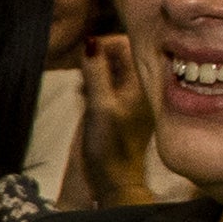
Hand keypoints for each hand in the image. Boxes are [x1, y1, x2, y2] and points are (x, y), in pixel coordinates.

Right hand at [70, 35, 156, 206]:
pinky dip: (92, 85)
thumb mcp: (99, 106)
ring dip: (92, 72)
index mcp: (140, 84)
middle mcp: (136, 87)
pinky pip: (104, 85)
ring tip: (82, 88)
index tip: (85, 57)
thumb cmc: (109, 146)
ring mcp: (126, 98)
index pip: (126, 45)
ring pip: (108, 69)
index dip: (103, 45)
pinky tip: (83, 97)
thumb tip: (89, 42)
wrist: (113, 179)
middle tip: (82, 74)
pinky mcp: (115, 109)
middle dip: (96, 59)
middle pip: (117, 55)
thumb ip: (95, 73)